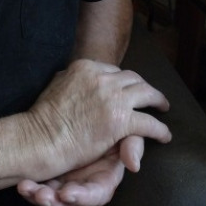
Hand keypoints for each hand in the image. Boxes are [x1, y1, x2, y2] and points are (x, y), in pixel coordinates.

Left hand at [16, 136, 146, 205]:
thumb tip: (134, 165)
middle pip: (71, 205)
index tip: (66, 194)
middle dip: (56, 203)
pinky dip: (30, 190)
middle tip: (42, 195)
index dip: (83, 196)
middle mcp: (84, 187)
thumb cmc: (108, 125)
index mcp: (104, 179)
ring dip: (39, 198)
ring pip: (53, 203)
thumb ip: (132, 146)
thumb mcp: (123, 132)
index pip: (97, 194)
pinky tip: (22, 184)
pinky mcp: (48, 181)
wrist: (81, 114)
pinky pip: (37, 193)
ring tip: (26, 188)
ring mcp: (65, 185)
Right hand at [28, 59, 169, 171]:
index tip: (128, 91)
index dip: (123, 82)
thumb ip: (69, 78)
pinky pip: (149, 123)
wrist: (41, 138)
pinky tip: (164, 136)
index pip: (113, 71)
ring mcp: (113, 99)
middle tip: (151, 97)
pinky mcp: (121, 121)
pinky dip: (160, 130)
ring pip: (147, 94)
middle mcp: (102, 78)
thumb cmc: (42, 118)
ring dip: (158, 101)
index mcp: (85, 67)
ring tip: (163, 108)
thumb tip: (71, 76)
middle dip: (144, 88)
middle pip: (133, 79)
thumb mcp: (55, 85)